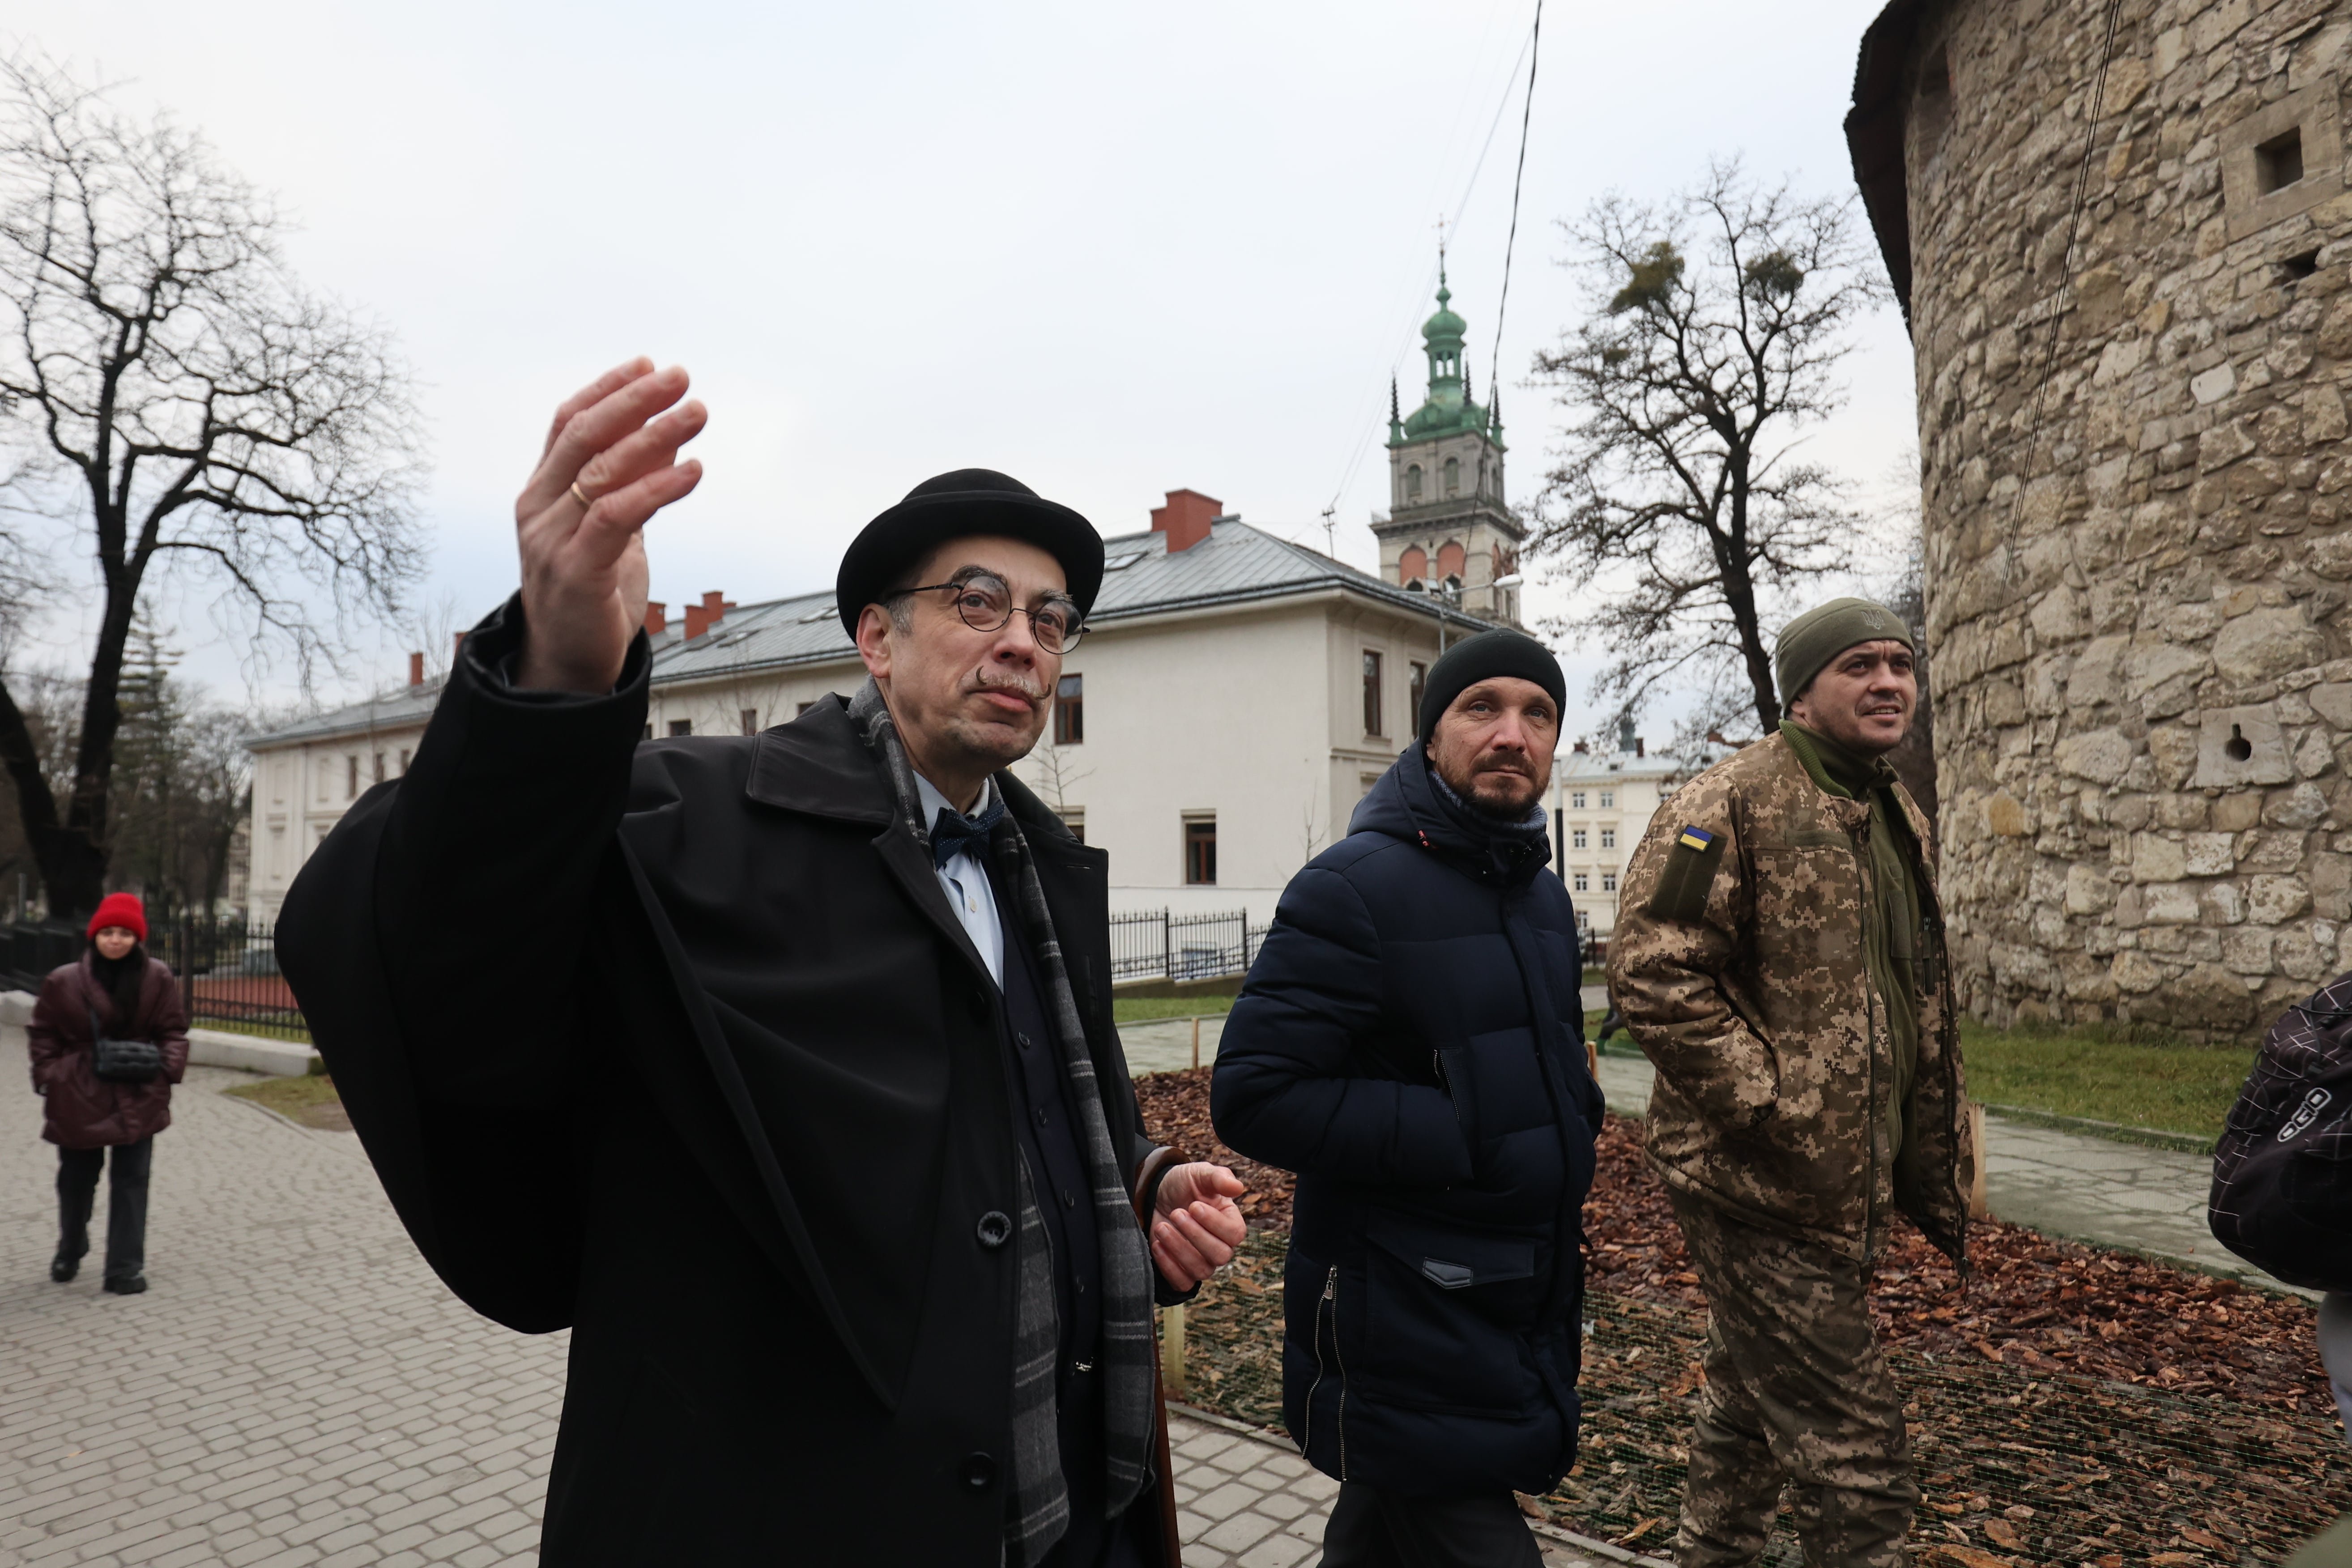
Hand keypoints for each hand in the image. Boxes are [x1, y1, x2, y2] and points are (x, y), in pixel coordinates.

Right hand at [514, 359, 707, 691]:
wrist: (566, 663)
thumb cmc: (591, 594)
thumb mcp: (612, 530)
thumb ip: (629, 485)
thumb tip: (668, 439)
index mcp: (541, 492)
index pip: (567, 424)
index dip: (606, 390)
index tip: (647, 364)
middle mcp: (539, 508)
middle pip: (583, 436)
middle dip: (633, 400)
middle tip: (679, 377)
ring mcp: (552, 539)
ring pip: (602, 471)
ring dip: (655, 436)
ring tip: (697, 413)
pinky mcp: (576, 572)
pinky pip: (617, 518)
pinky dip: (657, 490)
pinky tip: (693, 472)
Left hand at [1149, 1162, 1246, 1292]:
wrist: (1158, 1195)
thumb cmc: (1184, 1184)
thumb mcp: (1199, 1174)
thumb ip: (1218, 1177)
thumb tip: (1237, 1187)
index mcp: (1231, 1222)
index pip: (1235, 1234)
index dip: (1215, 1223)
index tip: (1193, 1206)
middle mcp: (1221, 1246)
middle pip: (1220, 1255)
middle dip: (1195, 1235)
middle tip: (1176, 1213)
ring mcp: (1202, 1262)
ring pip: (1201, 1270)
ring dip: (1179, 1248)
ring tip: (1161, 1227)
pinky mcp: (1182, 1272)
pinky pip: (1182, 1283)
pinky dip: (1169, 1266)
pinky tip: (1157, 1245)